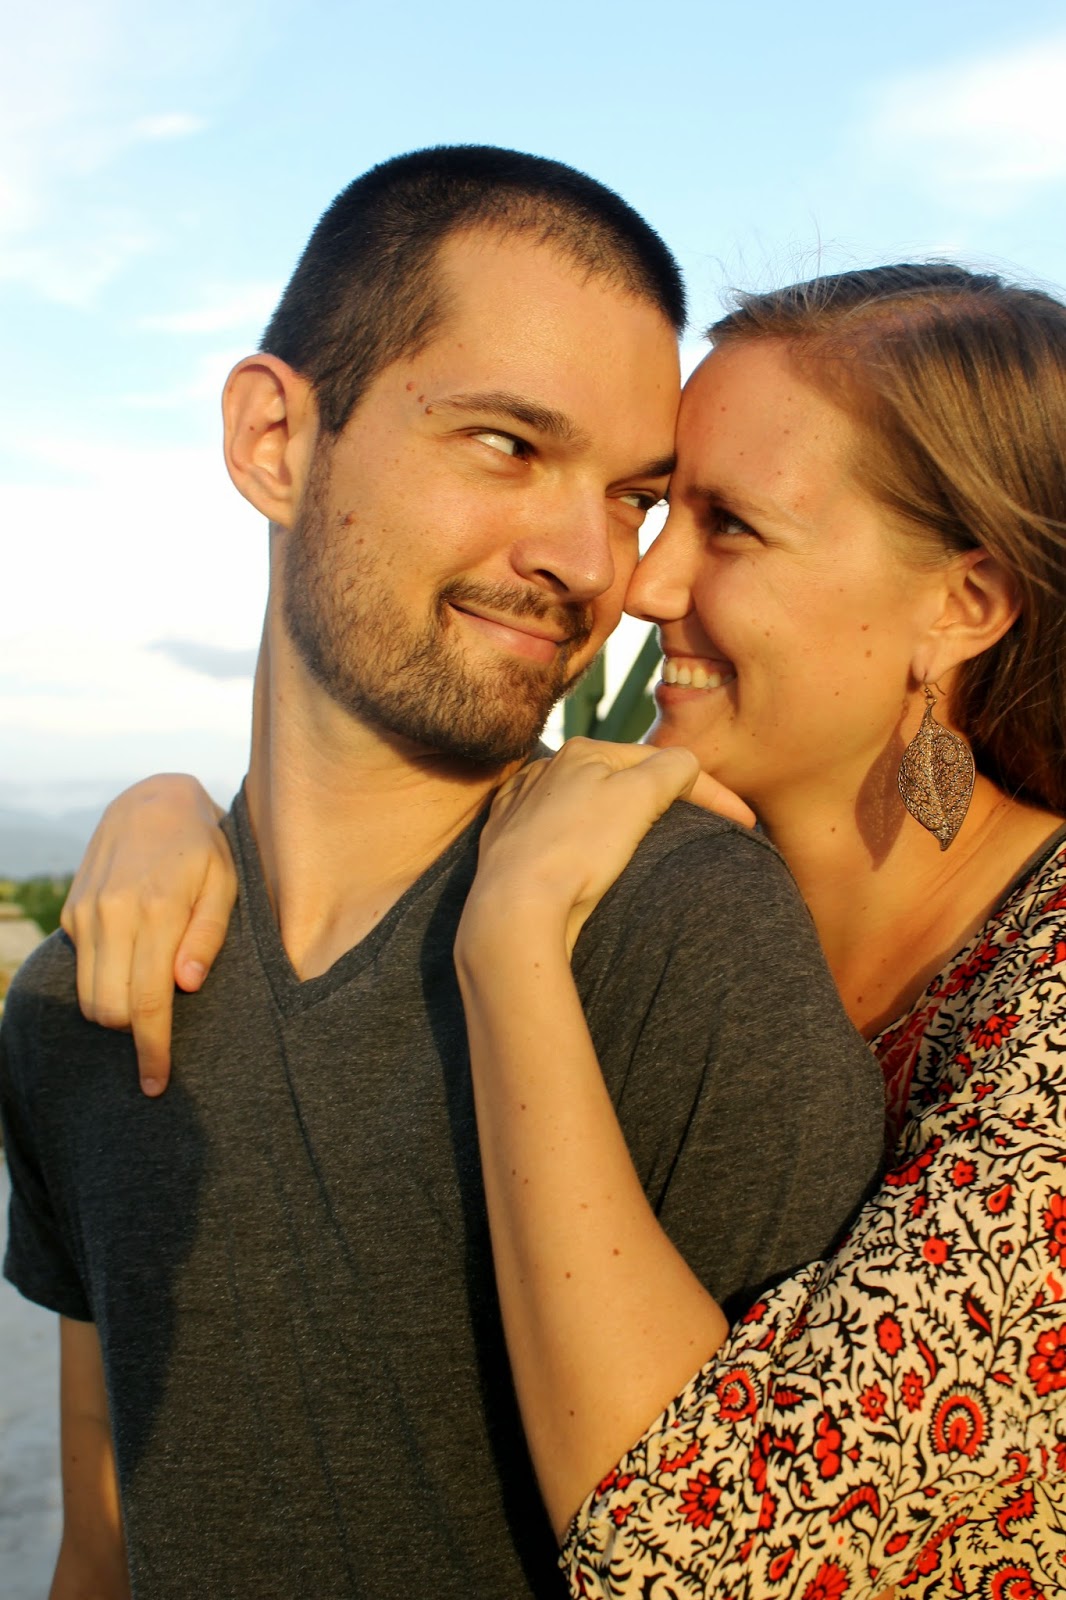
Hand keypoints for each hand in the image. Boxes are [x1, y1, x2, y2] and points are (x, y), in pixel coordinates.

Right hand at [60, 775, 236, 1094]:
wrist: (152, 802)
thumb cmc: (203, 849)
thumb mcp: (225, 883)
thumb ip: (207, 935)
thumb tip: (185, 985)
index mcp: (157, 911)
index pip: (147, 1001)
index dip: (151, 1049)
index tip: (156, 1082)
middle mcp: (113, 914)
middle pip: (108, 1009)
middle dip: (132, 1034)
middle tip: (159, 1034)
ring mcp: (87, 912)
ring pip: (87, 995)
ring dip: (114, 1012)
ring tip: (146, 1000)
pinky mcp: (73, 911)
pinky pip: (81, 968)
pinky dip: (102, 981)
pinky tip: (130, 963)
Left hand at [464, 738, 750, 956]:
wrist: (513, 908)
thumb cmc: (578, 848)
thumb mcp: (639, 795)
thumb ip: (671, 768)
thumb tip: (684, 765)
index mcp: (583, 753)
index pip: (663, 764)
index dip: (710, 793)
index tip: (746, 824)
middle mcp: (547, 773)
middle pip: (624, 783)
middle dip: (663, 803)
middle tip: (700, 834)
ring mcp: (523, 809)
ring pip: (590, 809)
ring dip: (620, 823)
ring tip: (646, 852)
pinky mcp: (509, 847)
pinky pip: (556, 836)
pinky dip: (581, 843)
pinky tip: (588, 858)